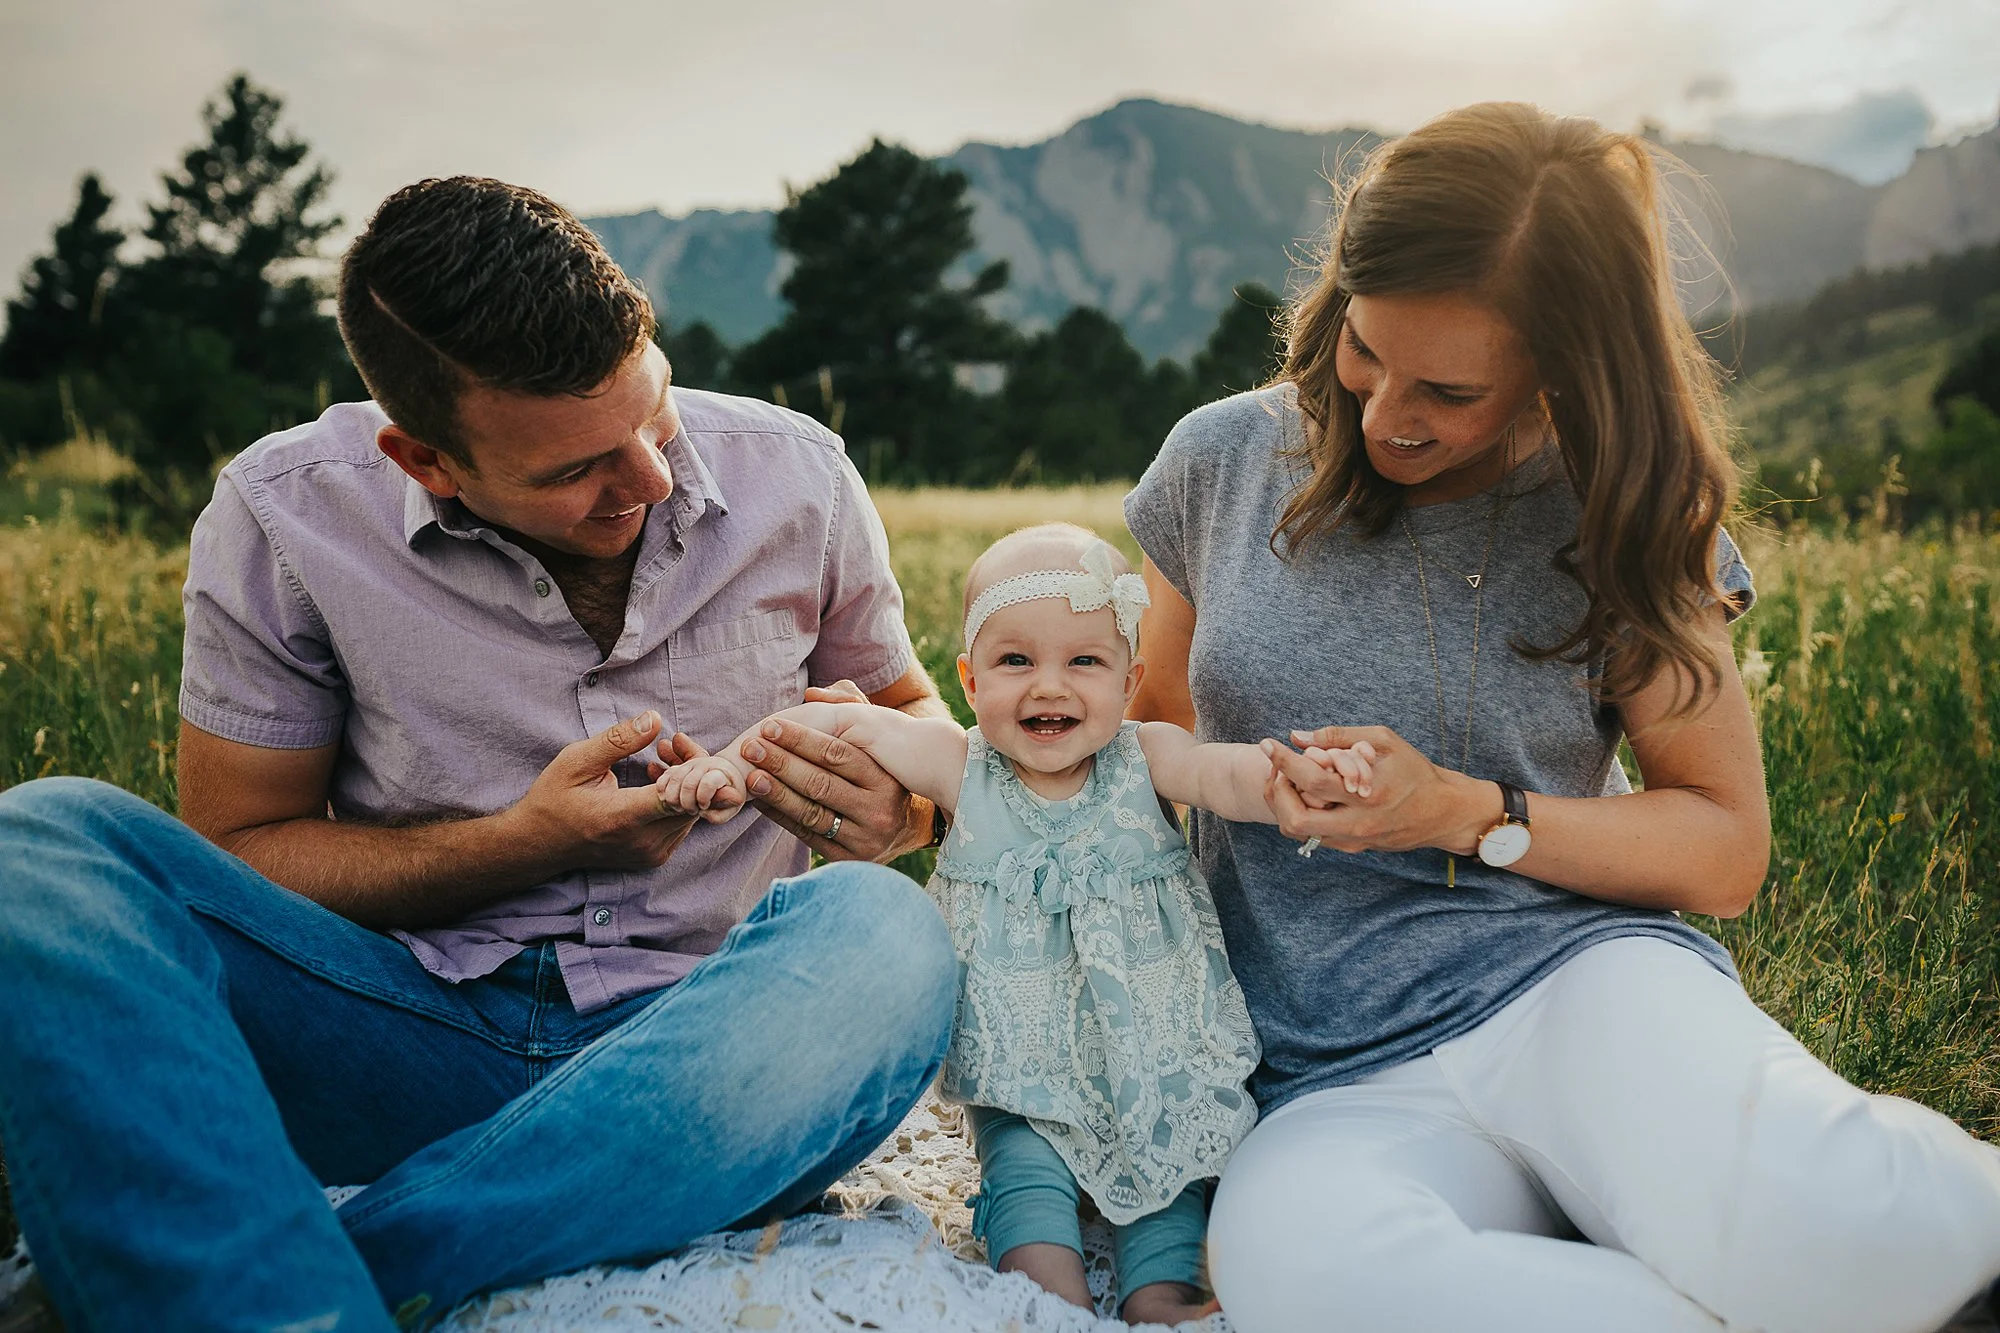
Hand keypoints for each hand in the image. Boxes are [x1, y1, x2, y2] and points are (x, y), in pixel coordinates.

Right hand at [503, 711, 698, 871]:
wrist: (538, 843)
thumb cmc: (554, 799)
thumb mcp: (577, 761)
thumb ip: (618, 740)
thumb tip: (655, 719)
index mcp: (623, 817)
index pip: (682, 797)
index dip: (696, 770)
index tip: (683, 744)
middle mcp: (643, 841)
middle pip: (694, 802)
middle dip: (692, 768)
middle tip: (669, 744)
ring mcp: (650, 854)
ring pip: (693, 813)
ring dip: (686, 783)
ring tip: (659, 759)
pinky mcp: (653, 858)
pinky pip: (682, 824)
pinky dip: (679, 800)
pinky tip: (656, 781)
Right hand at [653, 755, 749, 823]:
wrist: (725, 776)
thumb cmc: (730, 795)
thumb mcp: (732, 806)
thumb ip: (721, 812)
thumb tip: (703, 813)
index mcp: (720, 773)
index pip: (708, 783)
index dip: (704, 798)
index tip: (704, 807)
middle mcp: (704, 765)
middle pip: (689, 783)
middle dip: (687, 802)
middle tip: (692, 812)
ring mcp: (689, 765)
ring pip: (674, 779)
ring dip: (674, 799)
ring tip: (681, 809)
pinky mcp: (677, 768)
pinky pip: (665, 777)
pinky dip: (662, 790)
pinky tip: (666, 801)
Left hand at [740, 679, 928, 861]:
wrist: (907, 828)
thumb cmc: (883, 774)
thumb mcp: (879, 743)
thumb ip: (850, 709)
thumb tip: (811, 695)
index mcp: (887, 779)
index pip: (838, 755)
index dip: (800, 739)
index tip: (770, 726)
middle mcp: (879, 811)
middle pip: (821, 785)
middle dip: (781, 764)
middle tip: (751, 748)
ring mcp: (864, 839)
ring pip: (810, 813)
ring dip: (776, 792)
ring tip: (750, 775)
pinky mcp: (847, 859)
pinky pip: (806, 834)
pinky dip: (780, 815)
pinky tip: (760, 799)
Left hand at [1262, 725, 1490, 854]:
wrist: (1443, 813)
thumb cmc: (1415, 772)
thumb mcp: (1384, 742)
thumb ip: (1339, 736)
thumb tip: (1297, 735)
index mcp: (1366, 793)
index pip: (1311, 780)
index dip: (1283, 761)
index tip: (1267, 743)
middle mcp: (1357, 823)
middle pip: (1295, 818)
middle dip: (1275, 792)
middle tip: (1276, 770)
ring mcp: (1353, 840)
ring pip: (1299, 832)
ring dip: (1286, 805)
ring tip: (1289, 780)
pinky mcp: (1353, 848)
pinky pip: (1314, 835)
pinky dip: (1303, 814)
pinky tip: (1306, 794)